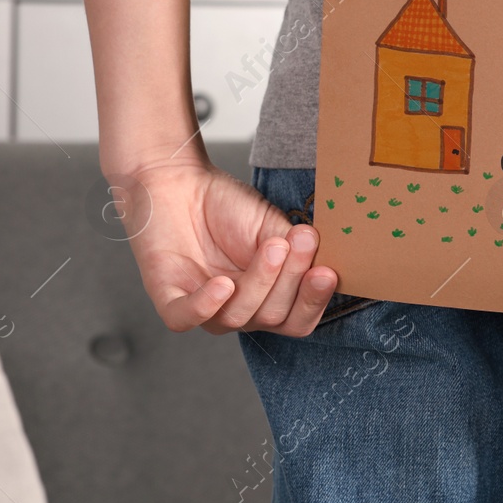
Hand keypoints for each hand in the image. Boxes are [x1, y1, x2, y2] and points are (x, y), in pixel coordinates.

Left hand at [109, 160, 337, 335]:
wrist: (181, 184)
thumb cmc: (228, 208)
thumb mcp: (274, 228)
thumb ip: (299, 251)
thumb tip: (332, 263)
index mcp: (269, 297)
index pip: (297, 319)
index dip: (313, 301)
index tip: (326, 272)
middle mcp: (240, 310)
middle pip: (273, 317)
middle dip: (291, 280)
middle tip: (302, 242)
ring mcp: (205, 308)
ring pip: (237, 317)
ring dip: (260, 281)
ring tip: (272, 246)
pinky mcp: (170, 299)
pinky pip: (187, 317)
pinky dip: (207, 305)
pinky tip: (223, 284)